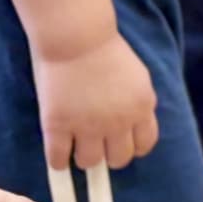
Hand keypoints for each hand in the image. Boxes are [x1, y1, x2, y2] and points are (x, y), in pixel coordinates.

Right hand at [35, 36, 159, 171]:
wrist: (78, 39)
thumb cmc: (106, 51)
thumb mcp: (137, 78)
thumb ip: (138, 102)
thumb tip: (134, 125)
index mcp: (142, 107)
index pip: (145, 144)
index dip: (133, 148)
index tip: (122, 145)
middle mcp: (119, 121)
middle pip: (119, 159)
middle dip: (110, 157)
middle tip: (99, 148)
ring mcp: (88, 126)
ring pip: (90, 162)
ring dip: (84, 159)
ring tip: (78, 149)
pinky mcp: (58, 125)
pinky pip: (58, 158)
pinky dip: (58, 162)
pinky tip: (58, 156)